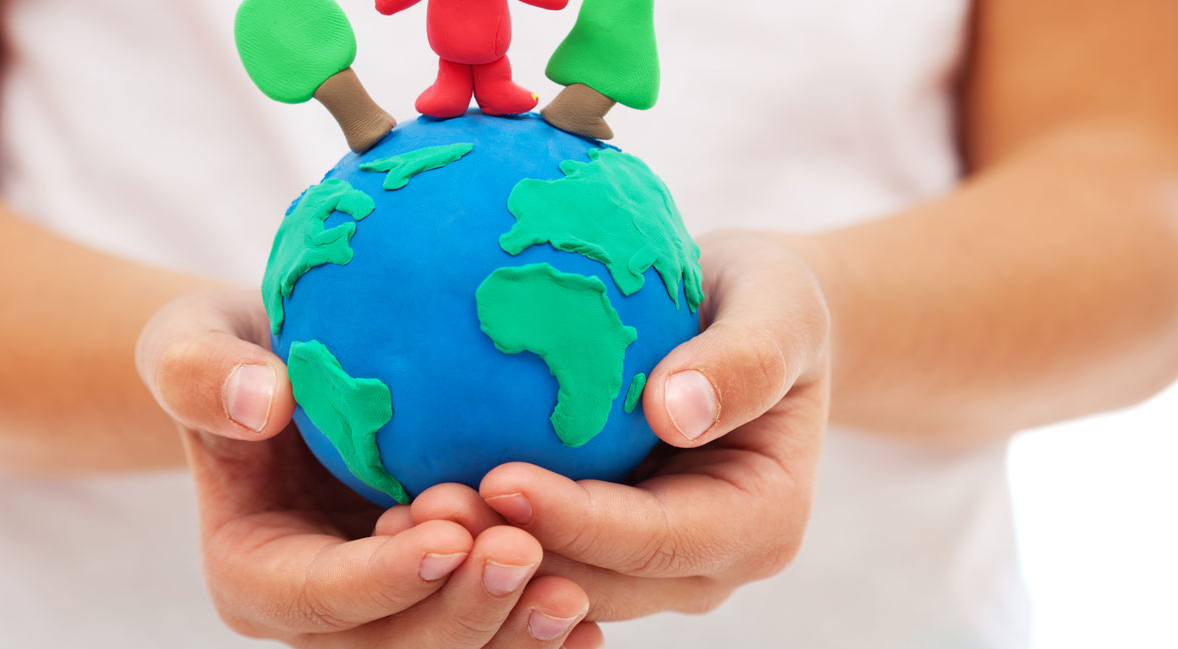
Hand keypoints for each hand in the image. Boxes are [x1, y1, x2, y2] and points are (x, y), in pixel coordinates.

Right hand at [137, 290, 605, 647]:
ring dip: (509, 635)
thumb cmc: (238, 354)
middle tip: (525, 553)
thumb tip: (259, 397)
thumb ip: (201, 372)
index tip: (448, 531)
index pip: (316, 595)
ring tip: (573, 591)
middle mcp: (320, 621)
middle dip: (460, 616)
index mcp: (254, 574)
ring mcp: (385, 622)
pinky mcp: (439, 607)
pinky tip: (591, 613)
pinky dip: (537, 636)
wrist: (284, 380)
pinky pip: (490, 639)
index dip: (383, 578)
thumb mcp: (194, 343)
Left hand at [382, 231, 830, 620]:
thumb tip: (673, 409)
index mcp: (761, 521)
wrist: (751, 321)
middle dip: (509, 556)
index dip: (578, 521)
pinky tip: (401, 503)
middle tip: (421, 509)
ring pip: (554, 585)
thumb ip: (745, 358)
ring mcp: (651, 569)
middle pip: (596, 581)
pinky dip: (476, 538)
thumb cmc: (769, 298)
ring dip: (477, 559)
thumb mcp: (780, 305)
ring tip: (397, 514)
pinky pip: (534, 554)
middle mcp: (706, 565)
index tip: (500, 477)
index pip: (660, 538)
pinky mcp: (601, 548)